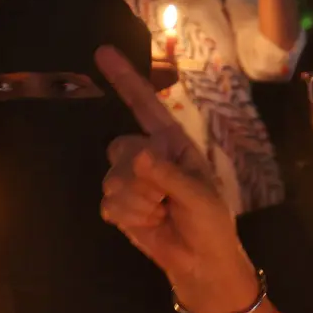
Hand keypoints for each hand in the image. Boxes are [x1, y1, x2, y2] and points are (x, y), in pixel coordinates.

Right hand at [97, 46, 256, 307]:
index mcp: (172, 143)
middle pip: (122, 149)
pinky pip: (108, 204)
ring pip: (113, 179)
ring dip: (139, 204)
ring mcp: (129, 179)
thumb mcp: (200, 195)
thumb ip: (169, 176)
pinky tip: (150, 223)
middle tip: (168, 200)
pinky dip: (130, 217)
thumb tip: (139, 158)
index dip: (125, 79)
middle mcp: (148, 154)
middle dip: (143, 180)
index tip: (102, 53)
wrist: (200, 259)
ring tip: (162, 213)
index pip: (145, 105)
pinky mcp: (118, 205)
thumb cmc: (210, 221)